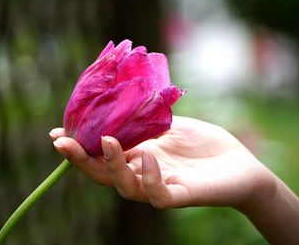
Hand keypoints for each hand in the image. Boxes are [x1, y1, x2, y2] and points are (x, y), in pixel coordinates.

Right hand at [49, 116, 274, 208]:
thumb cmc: (204, 144)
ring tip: (106, 141)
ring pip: (125, 187)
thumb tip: (113, 104)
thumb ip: (142, 119)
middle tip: (63, 142)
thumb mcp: (167, 125)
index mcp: (137, 157)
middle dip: (81, 160)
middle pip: (104, 175)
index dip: (79, 147)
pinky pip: (157, 195)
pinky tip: (148, 157)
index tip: (57, 133)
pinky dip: (149, 177)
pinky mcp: (181, 195)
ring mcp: (160, 187)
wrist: (241, 164)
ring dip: (112, 166)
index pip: (101, 156)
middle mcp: (142, 175)